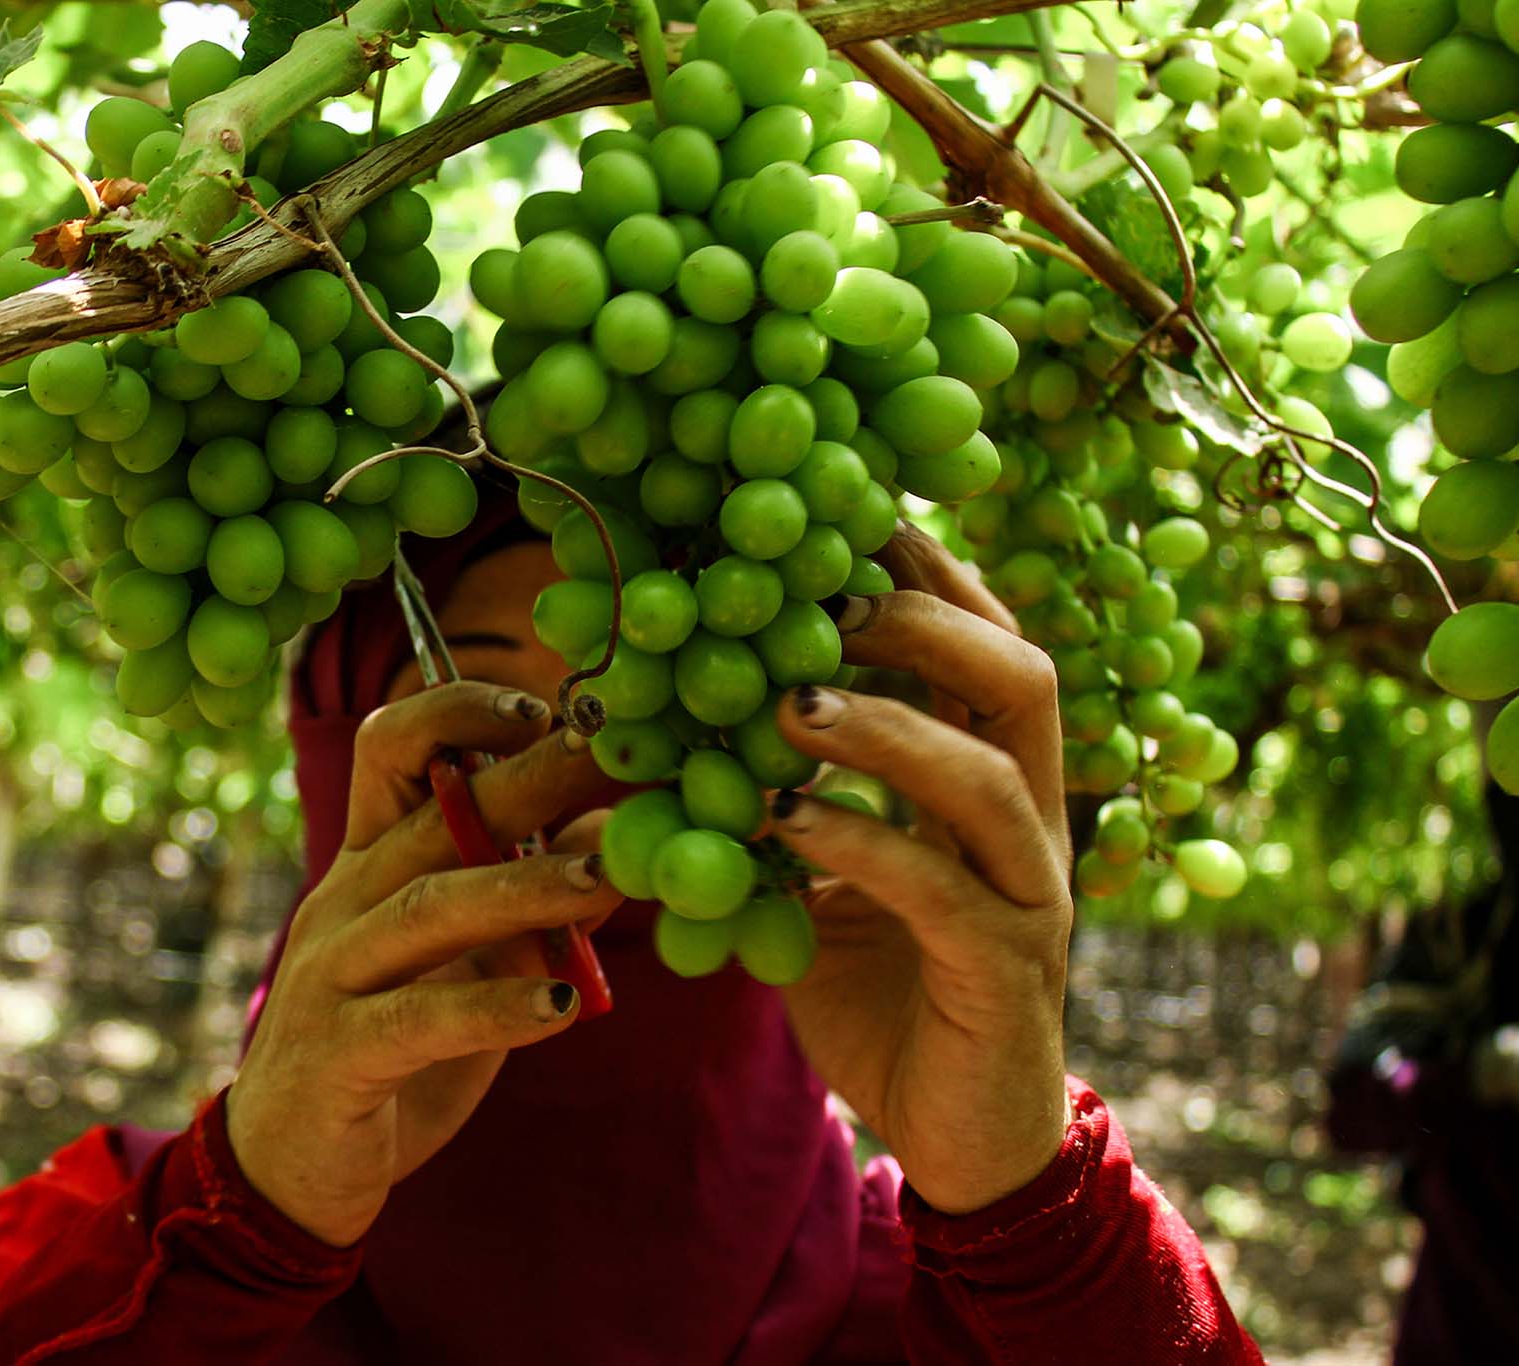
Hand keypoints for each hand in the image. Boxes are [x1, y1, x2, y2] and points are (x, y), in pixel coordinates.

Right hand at [226, 682, 621, 1246]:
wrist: (290, 1170)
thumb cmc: (393, 1047)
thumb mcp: (467, 959)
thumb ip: (528, 897)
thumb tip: (618, 827)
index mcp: (367, 862)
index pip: (392, 749)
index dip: (460, 712)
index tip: (550, 706)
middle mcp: (343, 901)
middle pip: (430, 816)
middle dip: (525, 777)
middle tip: (610, 754)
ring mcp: (332, 976)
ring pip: (429, 908)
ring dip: (523, 887)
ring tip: (606, 876)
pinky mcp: (339, 1057)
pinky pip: (420, 1021)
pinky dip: (494, 1008)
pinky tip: (561, 1004)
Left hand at [769, 525, 1073, 1214]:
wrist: (954, 1130)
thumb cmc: (882, 985)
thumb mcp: (813, 874)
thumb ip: (771, 796)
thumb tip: (653, 715)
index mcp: (990, 777)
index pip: (978, 644)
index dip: (919, 574)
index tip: (830, 520)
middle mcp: (1028, 819)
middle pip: (1017, 676)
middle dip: (922, 619)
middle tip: (818, 596)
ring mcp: (1028, 893)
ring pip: (990, 776)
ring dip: (884, 725)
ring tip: (785, 701)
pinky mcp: (1002, 971)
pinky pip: (942, 890)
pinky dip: (862, 844)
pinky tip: (783, 821)